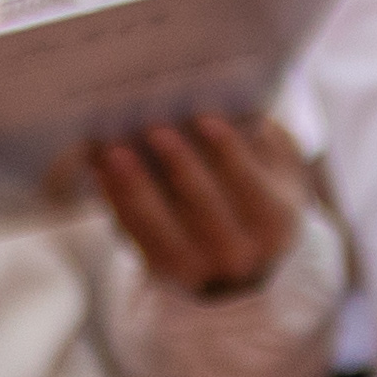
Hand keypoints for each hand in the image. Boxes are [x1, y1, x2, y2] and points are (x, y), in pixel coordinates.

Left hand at [86, 113, 314, 300]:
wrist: (241, 258)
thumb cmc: (255, 191)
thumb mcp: (276, 169)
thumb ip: (263, 138)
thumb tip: (237, 105)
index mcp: (274, 222)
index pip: (252, 187)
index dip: (231, 154)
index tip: (206, 119)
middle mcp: (239, 252)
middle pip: (206, 208)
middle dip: (180, 167)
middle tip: (156, 129)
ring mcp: (198, 268)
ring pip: (163, 230)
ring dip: (136, 189)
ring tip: (114, 151)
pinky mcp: (161, 270)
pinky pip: (135, 237)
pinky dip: (116, 204)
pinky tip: (100, 173)